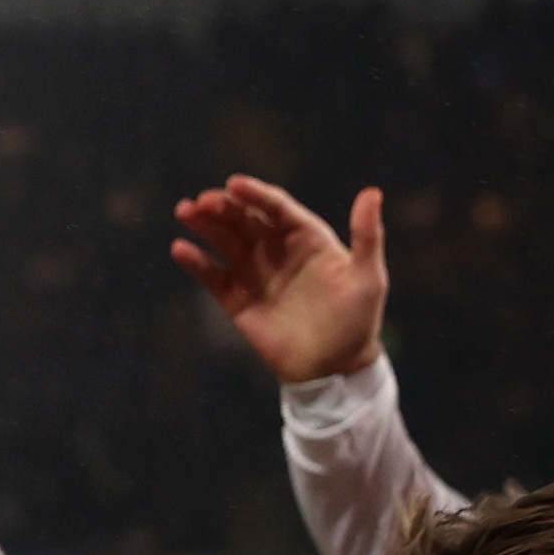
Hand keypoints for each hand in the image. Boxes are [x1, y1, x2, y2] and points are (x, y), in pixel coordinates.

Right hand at [169, 176, 387, 385]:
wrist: (335, 369)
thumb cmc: (358, 321)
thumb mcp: (368, 277)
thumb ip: (367, 235)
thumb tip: (373, 192)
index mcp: (306, 237)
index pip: (276, 207)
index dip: (255, 194)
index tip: (234, 185)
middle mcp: (277, 250)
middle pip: (245, 219)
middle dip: (223, 207)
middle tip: (203, 201)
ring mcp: (256, 273)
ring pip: (224, 240)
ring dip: (204, 224)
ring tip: (186, 211)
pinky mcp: (238, 300)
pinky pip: (213, 275)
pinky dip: (196, 262)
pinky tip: (180, 249)